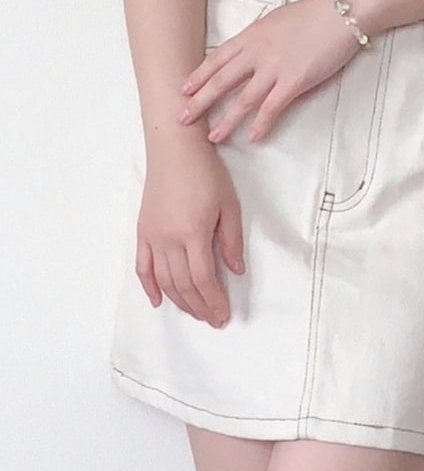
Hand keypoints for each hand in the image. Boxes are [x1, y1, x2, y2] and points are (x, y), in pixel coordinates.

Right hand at [136, 144, 244, 325]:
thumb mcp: (228, 206)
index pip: (203, 279)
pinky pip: (142, 266)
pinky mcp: (142, 231)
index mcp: (193, 233)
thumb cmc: (205, 173)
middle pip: (183, 284)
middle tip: (212, 319)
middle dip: (199, 306)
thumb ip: (231, 241)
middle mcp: (168, 239)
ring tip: (195, 313)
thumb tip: (235, 270)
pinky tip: (158, 301)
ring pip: (164, 280)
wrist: (174, 150)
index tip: (223, 314)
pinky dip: (149, 286)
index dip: (213, 300)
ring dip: (179, 301)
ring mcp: (152, 237)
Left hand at [177, 0, 361, 143]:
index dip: (199, 76)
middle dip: (200, 102)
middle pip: (222, 81)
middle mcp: (257, 53)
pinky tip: (252, 137)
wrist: (340, 13)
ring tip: (213, 138)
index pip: (217, 59)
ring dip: (226, 121)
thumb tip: (254, 53)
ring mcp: (274, 68)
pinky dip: (261, 124)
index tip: (184, 90)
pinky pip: (272, 107)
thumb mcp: (277, 20)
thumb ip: (262, 38)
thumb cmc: (314, 14)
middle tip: (182, 118)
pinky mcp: (294, 82)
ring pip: (243, 99)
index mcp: (251, 36)